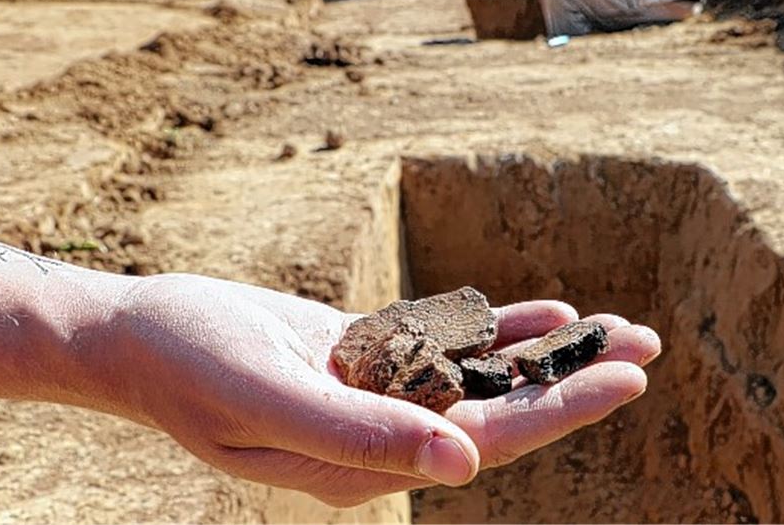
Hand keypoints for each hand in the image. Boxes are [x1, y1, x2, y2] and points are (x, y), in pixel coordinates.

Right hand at [98, 274, 660, 506]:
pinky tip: (545, 315)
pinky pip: (445, 346)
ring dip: (545, 353)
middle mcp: (380, 439)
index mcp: (363, 467)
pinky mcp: (366, 359)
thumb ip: (362, 436)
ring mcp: (376, 398)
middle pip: (497, 412)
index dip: (559, 410)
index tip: (625, 375)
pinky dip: (494, 329)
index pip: (483, 443)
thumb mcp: (268, 397)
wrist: (138, 336)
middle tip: (645, 343)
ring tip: (614, 326)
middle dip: (573, 381)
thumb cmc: (190, 366)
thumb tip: (462, 464)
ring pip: (479, 377)